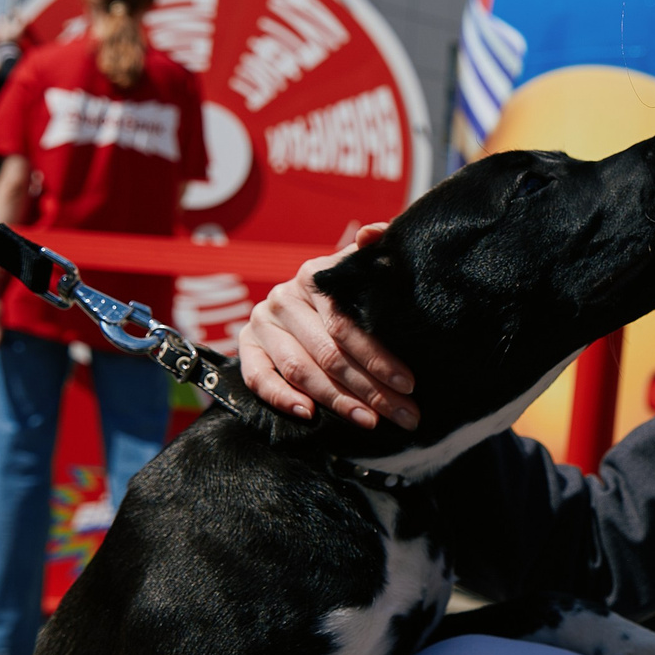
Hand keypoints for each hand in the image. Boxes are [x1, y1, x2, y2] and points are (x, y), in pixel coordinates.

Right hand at [238, 224, 416, 427]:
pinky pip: (257, 378)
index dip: (379, 356)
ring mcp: (261, 324)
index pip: (346, 323)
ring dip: (337, 401)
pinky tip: (309, 415)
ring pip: (300, 370)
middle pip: (328, 353)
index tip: (409, 383)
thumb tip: (377, 232)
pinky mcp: (246, 347)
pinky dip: (281, 398)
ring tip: (370, 422)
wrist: (298, 301)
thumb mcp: (358, 272)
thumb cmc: (343, 292)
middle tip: (403, 415)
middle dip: (370, 389)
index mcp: (314, 277)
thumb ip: (372, 255)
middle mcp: (283, 299)